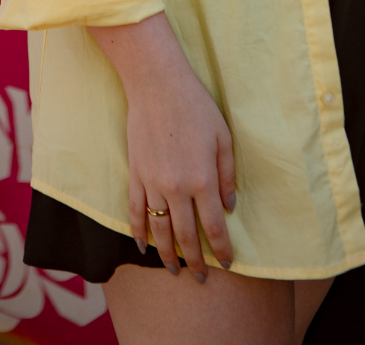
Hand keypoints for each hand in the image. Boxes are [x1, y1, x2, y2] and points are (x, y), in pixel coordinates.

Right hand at [89, 12, 235, 279]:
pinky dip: (138, 232)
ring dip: (167, 255)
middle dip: (195, 262)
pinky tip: (143, 246)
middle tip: (201, 279)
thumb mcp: (223, 137)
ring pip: (159, 230)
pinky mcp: (135, 175)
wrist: (157, 85)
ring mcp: (152, 184)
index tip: (227, 262)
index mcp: (203, 180)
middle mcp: (177, 189)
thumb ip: (227, 175)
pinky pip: (136, 212)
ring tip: (174, 270)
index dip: (221, 249)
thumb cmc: (195, 106)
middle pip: (186, 236)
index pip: (213, 227)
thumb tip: (229, 207)